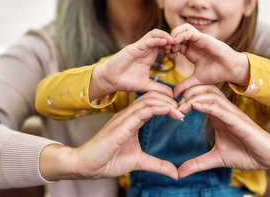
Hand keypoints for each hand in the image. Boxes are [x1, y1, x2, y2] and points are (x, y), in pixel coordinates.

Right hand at [40, 91, 183, 180]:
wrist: (85, 166)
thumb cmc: (108, 161)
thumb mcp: (139, 162)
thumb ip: (157, 164)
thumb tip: (176, 173)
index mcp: (131, 119)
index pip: (151, 103)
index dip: (167, 104)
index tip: (181, 114)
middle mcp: (127, 114)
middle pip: (152, 97)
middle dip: (170, 100)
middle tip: (184, 109)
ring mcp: (123, 117)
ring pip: (148, 100)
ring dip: (167, 103)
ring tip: (180, 111)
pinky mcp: (120, 125)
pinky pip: (141, 110)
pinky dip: (158, 108)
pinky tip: (170, 111)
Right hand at [91, 29, 174, 99]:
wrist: (111, 81)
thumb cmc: (126, 81)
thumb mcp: (147, 86)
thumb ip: (159, 88)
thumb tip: (172, 95)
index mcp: (150, 55)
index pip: (164, 44)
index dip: (173, 46)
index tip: (179, 53)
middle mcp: (145, 49)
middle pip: (161, 36)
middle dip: (171, 39)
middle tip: (178, 46)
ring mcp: (139, 47)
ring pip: (154, 34)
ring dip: (165, 36)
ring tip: (174, 42)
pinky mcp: (133, 48)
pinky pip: (147, 40)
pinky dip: (156, 39)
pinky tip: (165, 42)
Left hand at [168, 24, 249, 97]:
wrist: (230, 70)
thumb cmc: (217, 73)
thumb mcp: (196, 80)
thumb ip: (184, 85)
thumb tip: (174, 94)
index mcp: (190, 51)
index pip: (175, 44)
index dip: (169, 48)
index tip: (167, 57)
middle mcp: (194, 44)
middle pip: (177, 34)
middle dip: (169, 41)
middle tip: (166, 50)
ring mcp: (198, 39)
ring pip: (182, 28)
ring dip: (174, 35)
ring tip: (171, 46)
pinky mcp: (203, 37)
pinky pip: (188, 31)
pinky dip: (180, 35)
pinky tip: (176, 43)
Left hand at [176, 85, 269, 178]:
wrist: (268, 157)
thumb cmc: (246, 153)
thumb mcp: (216, 158)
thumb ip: (198, 163)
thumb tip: (179, 173)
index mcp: (217, 115)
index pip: (198, 96)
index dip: (183, 98)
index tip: (168, 108)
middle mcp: (224, 110)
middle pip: (202, 90)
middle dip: (185, 93)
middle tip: (171, 106)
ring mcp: (231, 113)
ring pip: (210, 94)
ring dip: (193, 97)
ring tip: (179, 107)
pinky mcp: (238, 120)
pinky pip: (220, 107)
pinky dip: (206, 104)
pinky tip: (194, 106)